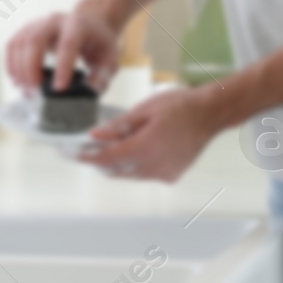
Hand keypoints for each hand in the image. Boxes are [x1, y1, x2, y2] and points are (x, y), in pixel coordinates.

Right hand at [5, 6, 121, 92]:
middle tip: (34, 91)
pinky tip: (18, 80)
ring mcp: (38, 23)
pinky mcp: (27, 30)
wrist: (89, 23)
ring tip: (27, 91)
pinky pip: (12, 45)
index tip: (59, 88)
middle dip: (31, 68)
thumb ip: (102, 76)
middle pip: (36, 40)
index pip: (68, 44)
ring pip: (20, 43)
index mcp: (78, 25)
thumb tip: (88, 91)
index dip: (62, 67)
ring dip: (19, 69)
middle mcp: (55, 20)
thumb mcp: (110, 58)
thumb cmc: (98, 42)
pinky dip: (11, 65)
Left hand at [77, 86, 224, 182]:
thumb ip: (118, 126)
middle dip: (100, 160)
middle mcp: (153, 166)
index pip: (106, 159)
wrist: (210, 114)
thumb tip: (95, 134)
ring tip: (116, 145)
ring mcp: (163, 173)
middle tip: (89, 148)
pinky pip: (146, 174)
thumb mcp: (144, 109)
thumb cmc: (180, 106)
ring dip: (119, 163)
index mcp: (144, 147)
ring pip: (130, 174)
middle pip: (116, 170)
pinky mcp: (172, 175)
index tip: (72, 155)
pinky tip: (141, 149)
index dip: (86, 158)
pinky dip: (137, 165)